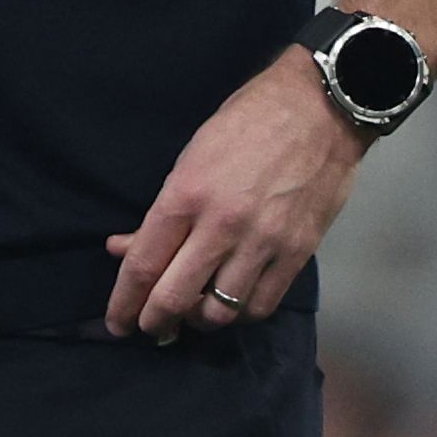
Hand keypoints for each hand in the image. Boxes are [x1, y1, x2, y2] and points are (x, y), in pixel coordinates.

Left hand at [106, 46, 365, 341]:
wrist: (319, 108)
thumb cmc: (247, 122)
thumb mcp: (192, 155)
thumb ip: (162, 210)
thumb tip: (125, 247)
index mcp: (186, 194)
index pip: (143, 265)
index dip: (124, 303)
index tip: (117, 322)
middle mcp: (221, 225)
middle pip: (174, 298)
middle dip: (154, 323)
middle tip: (150, 328)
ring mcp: (262, 242)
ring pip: (219, 312)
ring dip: (198, 320)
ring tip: (194, 312)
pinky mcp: (297, 252)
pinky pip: (260, 305)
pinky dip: (240, 313)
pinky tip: (232, 302)